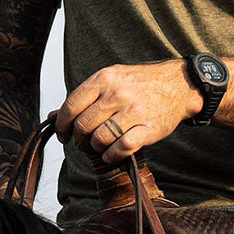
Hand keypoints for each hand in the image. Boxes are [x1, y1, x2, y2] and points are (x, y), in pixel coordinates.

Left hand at [53, 61, 201, 162]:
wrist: (178, 85)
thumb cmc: (141, 83)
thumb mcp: (112, 77)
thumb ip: (86, 95)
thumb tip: (55, 116)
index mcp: (105, 79)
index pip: (71, 106)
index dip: (62, 125)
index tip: (64, 135)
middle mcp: (118, 93)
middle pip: (83, 126)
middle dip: (79, 140)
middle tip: (85, 142)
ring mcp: (134, 111)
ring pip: (100, 139)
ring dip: (96, 149)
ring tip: (101, 146)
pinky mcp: (148, 128)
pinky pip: (120, 149)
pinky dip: (111, 156)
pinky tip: (112, 153)